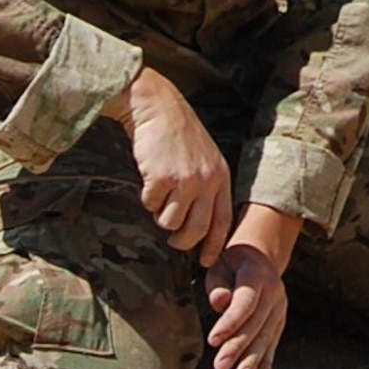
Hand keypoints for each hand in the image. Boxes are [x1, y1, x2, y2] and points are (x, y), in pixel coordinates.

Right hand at [105, 66, 232, 266]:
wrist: (157, 106)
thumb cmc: (177, 133)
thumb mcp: (205, 158)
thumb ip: (206, 186)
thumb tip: (198, 223)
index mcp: (221, 176)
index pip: (222, 222)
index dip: (213, 245)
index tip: (206, 262)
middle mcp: (208, 181)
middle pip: (195, 231)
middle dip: (182, 241)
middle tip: (173, 240)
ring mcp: (185, 180)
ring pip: (170, 222)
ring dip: (161, 214)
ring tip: (160, 193)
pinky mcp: (162, 178)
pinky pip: (150, 205)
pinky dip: (147, 197)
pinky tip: (150, 176)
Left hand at [206, 204, 302, 368]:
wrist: (261, 256)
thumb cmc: (232, 262)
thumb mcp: (220, 264)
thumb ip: (218, 283)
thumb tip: (219, 302)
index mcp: (257, 274)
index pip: (245, 302)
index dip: (230, 322)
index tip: (213, 340)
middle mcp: (274, 292)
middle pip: (256, 323)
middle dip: (238, 347)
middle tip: (220, 367)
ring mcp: (279, 307)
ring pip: (266, 336)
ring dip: (253, 360)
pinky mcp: (279, 321)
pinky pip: (273, 343)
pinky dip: (267, 362)